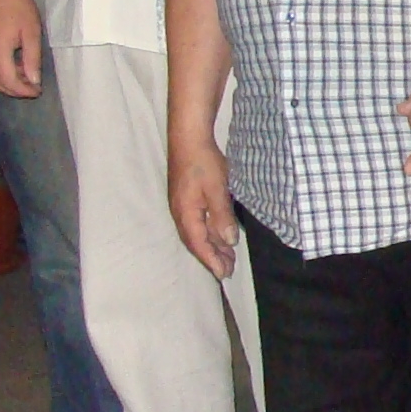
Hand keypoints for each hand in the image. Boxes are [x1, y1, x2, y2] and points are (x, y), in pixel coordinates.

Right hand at [0, 0, 44, 98]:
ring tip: (26, 74)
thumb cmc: (19, 8)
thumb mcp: (31, 34)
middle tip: (32, 88)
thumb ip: (31, 60)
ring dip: (8, 80)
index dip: (24, 91)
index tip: (38, 91)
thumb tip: (34, 81)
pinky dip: (1, 69)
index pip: (9, 83)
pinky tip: (15, 61)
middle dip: (14, 90)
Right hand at [169, 137, 236, 279]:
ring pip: (198, 233)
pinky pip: (198, 223)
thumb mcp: (217, 190)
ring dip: (212, 246)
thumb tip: (229, 241)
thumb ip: (222, 216)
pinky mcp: (187, 199)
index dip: (212, 260)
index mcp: (186, 214)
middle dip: (212, 257)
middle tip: (229, 270)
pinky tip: (220, 235)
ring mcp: (182, 206)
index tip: (224, 274)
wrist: (188, 138)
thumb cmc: (203, 162)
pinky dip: (210, 232)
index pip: (199, 244)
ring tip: (228, 257)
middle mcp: (181, 213)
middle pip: (196, 242)